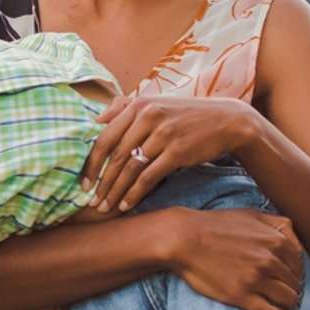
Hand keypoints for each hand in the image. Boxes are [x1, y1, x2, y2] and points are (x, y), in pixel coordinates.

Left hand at [82, 95, 259, 213]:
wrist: (226, 120)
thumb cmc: (185, 115)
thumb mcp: (155, 103)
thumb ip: (124, 107)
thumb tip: (96, 120)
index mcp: (137, 105)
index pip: (104, 138)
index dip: (90, 164)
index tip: (82, 183)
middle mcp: (148, 117)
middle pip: (115, 156)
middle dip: (100, 183)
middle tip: (90, 202)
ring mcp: (163, 134)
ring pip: (130, 168)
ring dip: (115, 191)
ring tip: (105, 207)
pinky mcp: (177, 151)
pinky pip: (149, 177)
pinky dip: (135, 193)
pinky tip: (126, 205)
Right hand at [164, 207, 303, 309]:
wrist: (183, 239)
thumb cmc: (213, 225)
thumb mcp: (251, 214)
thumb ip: (279, 224)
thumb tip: (296, 243)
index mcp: (276, 241)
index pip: (298, 265)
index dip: (293, 274)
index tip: (285, 279)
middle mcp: (270, 260)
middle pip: (294, 283)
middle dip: (289, 289)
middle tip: (280, 293)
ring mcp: (256, 279)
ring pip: (287, 299)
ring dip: (285, 304)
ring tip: (277, 305)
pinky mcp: (241, 296)